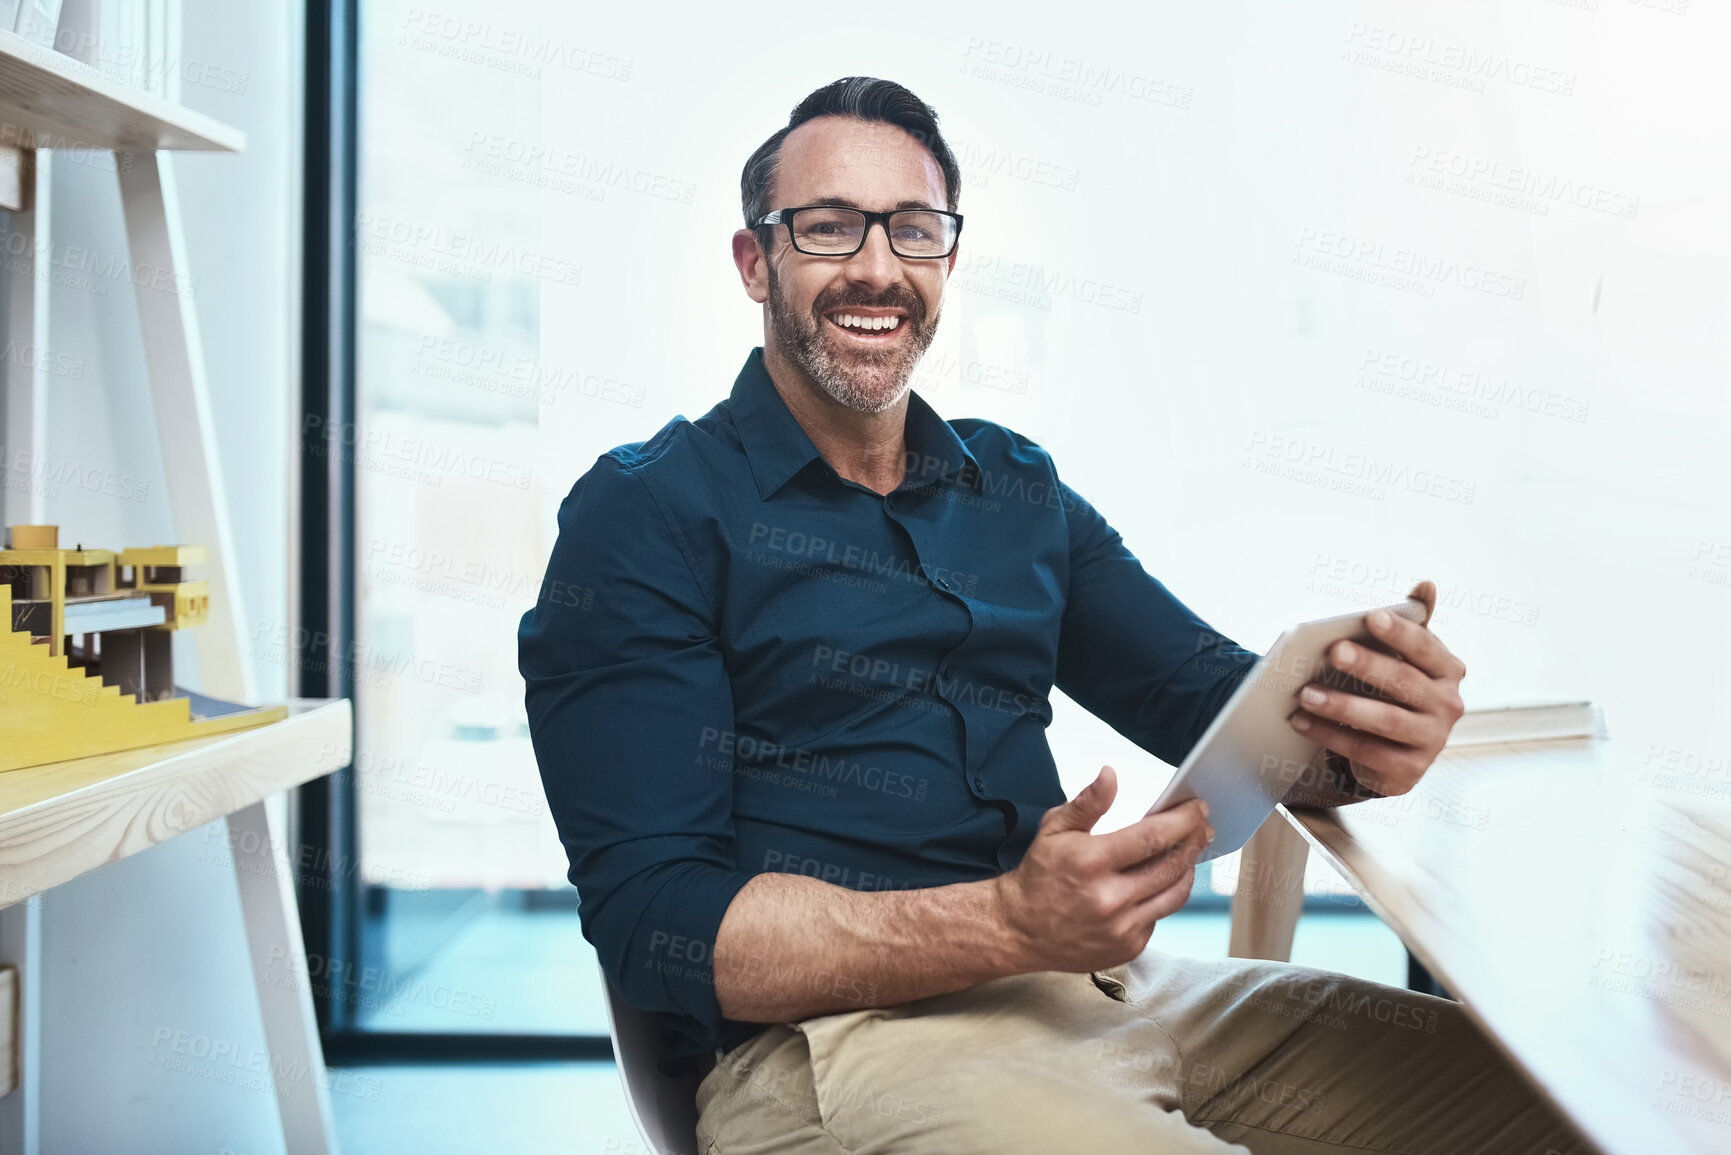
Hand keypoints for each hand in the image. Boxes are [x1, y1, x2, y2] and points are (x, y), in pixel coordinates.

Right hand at [993, 765, 1211, 972]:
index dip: (1183, 819)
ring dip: (1189, 868)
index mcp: (1092, 862)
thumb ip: (1088, 803)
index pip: (1153, 837)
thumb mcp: (1054, 830)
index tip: (1197, 808)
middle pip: (1172, 865)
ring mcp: (1122, 927)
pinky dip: (1164, 895)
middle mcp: (1110, 898)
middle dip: (1195, 840)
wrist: (1019, 930)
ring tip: (1191, 850)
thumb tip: (1110, 775)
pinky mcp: (1128, 947)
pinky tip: (1160, 880)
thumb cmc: (1039, 876)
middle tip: (1203, 825)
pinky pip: (1160, 916)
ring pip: (1176, 894)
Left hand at [1287, 580, 1466, 795]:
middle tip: (1332, 650)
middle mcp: (1448, 705)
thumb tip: (1427, 585)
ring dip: (1342, 705)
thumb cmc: (1396, 690)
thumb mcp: (1406, 658)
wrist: (1400, 752)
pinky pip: (1365, 751)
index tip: (1370, 617)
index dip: (1400, 632)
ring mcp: (1432, 740)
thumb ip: (1413, 623)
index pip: (1425, 647)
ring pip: (1384, 720)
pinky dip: (1329, 735)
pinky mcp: (1410, 769)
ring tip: (1305, 693)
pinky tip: (1300, 721)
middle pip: (1403, 682)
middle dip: (1367, 665)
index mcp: (1447, 670)